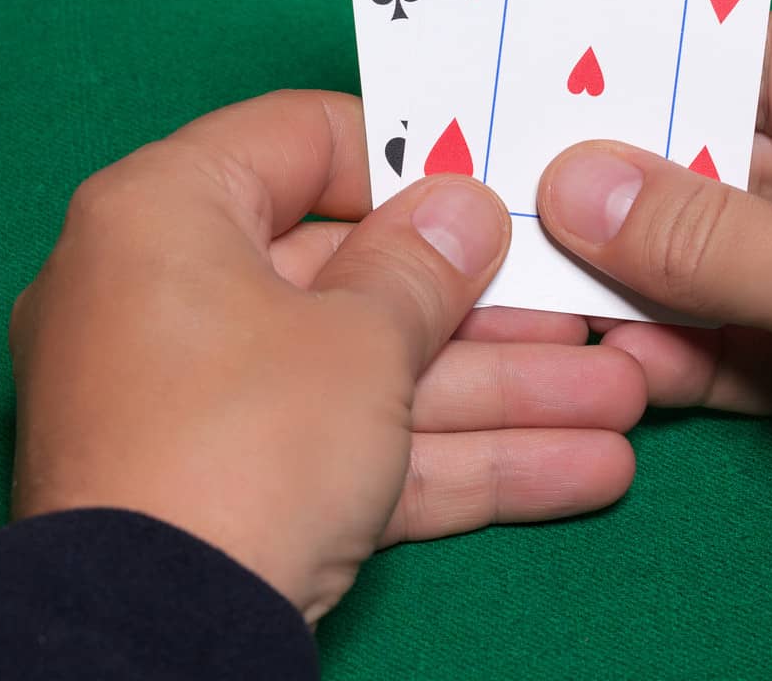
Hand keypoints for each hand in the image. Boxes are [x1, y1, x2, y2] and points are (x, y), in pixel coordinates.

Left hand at [9, 91, 644, 623]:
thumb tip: (461, 209)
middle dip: (483, 309)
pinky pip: (345, 450)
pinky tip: (580, 468)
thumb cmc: (244, 442)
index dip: (403, 158)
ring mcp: (195, 401)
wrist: (147, 652)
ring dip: (494, 391)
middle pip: (348, 275)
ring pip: (364, 373)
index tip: (488, 180)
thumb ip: (422, 266)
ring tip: (623, 396)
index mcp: (165, 212)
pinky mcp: (227, 493)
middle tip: (587, 310)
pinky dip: (448, 459)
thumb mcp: (357, 340)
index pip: (295, 142)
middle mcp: (167, 292)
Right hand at [535, 11, 771, 570]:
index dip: (655, 70)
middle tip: (512, 198)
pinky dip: (693, 362)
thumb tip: (575, 181)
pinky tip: (625, 368)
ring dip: (646, 288)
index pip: (767, 61)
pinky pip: (760, 349)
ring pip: (735, 264)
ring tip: (544, 295)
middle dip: (631, 193)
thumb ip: (716, 236)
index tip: (541, 81)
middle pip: (737, 166)